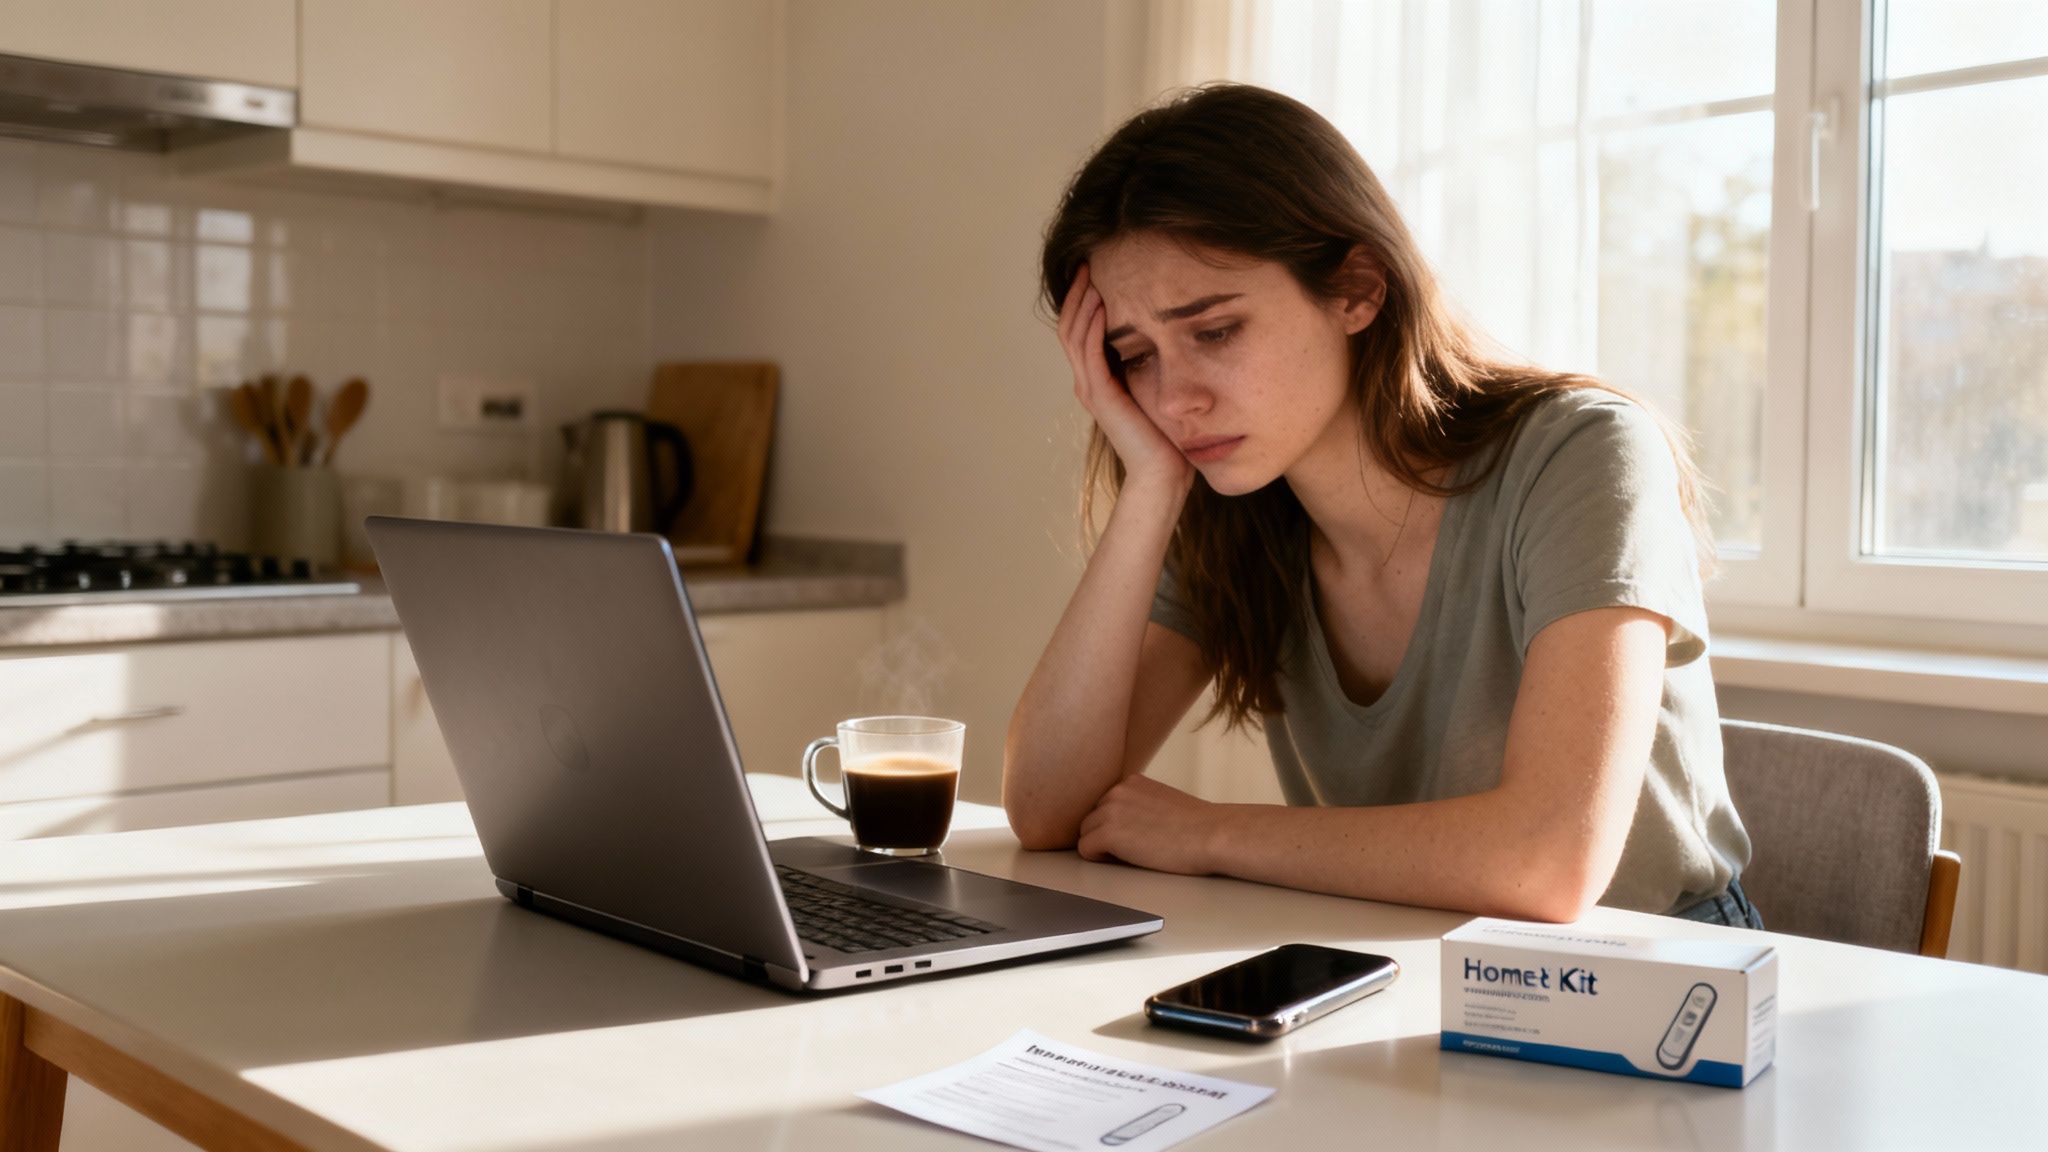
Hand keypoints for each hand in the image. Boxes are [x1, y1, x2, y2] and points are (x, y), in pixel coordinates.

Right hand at [1058, 264, 1193, 493]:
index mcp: (1099, 380)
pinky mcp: (1100, 395)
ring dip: (1082, 302)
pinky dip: (1092, 324)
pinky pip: (1089, 351)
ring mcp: (1091, 388)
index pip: (1082, 329)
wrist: (1163, 474)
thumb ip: (1152, 365)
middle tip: (1088, 260)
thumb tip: (1169, 334)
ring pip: (1074, 334)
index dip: (1085, 299)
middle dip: (1078, 292)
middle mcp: (1089, 382)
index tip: (1099, 269)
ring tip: (1091, 273)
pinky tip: (1101, 302)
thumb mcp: (1158, 390)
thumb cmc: (1167, 437)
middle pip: (1071, 326)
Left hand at [1075, 774, 1219, 874]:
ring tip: (1131, 855)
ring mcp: (1110, 811)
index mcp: (1131, 781)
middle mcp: (1116, 790)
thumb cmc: (1197, 827)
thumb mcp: (1163, 802)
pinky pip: (1086, 850)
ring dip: (1102, 846)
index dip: (1115, 824)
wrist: (1211, 835)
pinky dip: (1099, 859)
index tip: (1133, 836)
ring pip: (1086, 833)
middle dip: (1105, 834)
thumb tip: (1125, 823)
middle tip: (1133, 849)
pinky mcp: (1108, 834)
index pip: (1104, 804)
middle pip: (1092, 818)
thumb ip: (1140, 804)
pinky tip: (1125, 861)